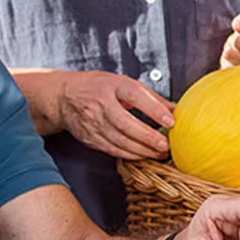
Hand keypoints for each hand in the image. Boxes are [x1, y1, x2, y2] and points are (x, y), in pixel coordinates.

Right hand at [56, 70, 175, 158]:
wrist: (64, 97)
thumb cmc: (98, 88)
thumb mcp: (123, 83)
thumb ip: (150, 97)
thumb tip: (175, 110)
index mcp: (112, 85)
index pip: (136, 96)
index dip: (154, 110)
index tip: (171, 121)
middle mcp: (101, 103)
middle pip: (126, 124)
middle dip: (149, 137)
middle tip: (166, 146)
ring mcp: (93, 122)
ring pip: (119, 141)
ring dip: (142, 150)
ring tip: (159, 153)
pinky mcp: (89, 137)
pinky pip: (112, 149)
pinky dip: (129, 155)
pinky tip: (142, 156)